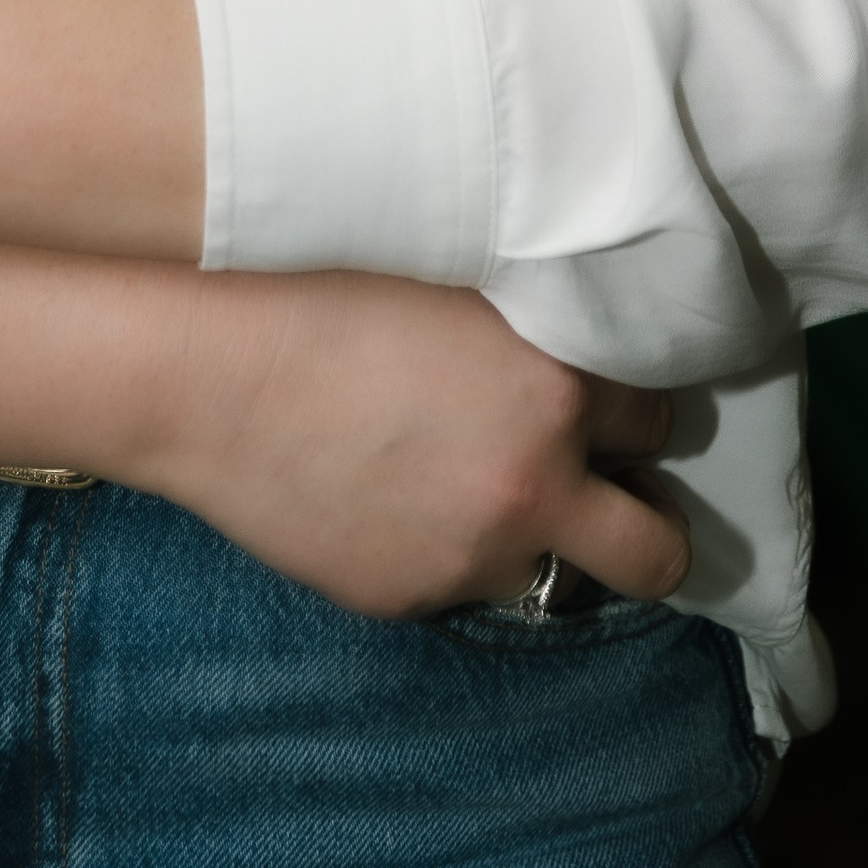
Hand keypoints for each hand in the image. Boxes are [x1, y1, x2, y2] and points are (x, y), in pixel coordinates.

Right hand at [0, 240, 689, 621]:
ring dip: (542, 543)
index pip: (663, 419)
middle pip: (660, 550)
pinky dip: (449, 551)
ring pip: (559, 579)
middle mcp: (534, 480)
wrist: (203, 362)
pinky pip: (461, 587)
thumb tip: (583, 309)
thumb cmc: (317, 279)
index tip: (620, 400)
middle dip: (646, 523)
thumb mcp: (456, 270)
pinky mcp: (408, 597)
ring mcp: (471, 552)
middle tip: (609, 488)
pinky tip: (395, 494)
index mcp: (558, 385)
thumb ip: (533, 311)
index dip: (640, 408)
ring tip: (486, 490)